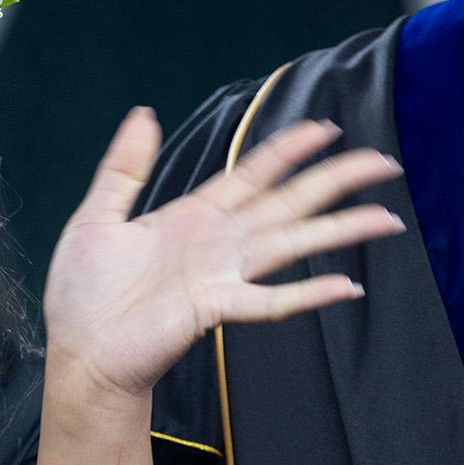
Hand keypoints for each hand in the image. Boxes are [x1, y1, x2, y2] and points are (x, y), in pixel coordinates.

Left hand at [43, 108, 405, 404]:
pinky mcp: (212, 307)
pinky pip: (268, 300)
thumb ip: (123, 168)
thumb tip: (143, 113)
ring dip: (338, 230)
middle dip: (334, 181)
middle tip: (382, 162)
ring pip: (290, 243)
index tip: (324, 128)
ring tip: (385, 218)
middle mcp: (216, 242)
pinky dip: (305, 294)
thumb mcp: (96, 217)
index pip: (251, 174)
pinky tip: (343, 286)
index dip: (287, 151)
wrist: (78, 351)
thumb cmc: (84, 293)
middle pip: (286, 202)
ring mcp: (220, 275)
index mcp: (191, 216)